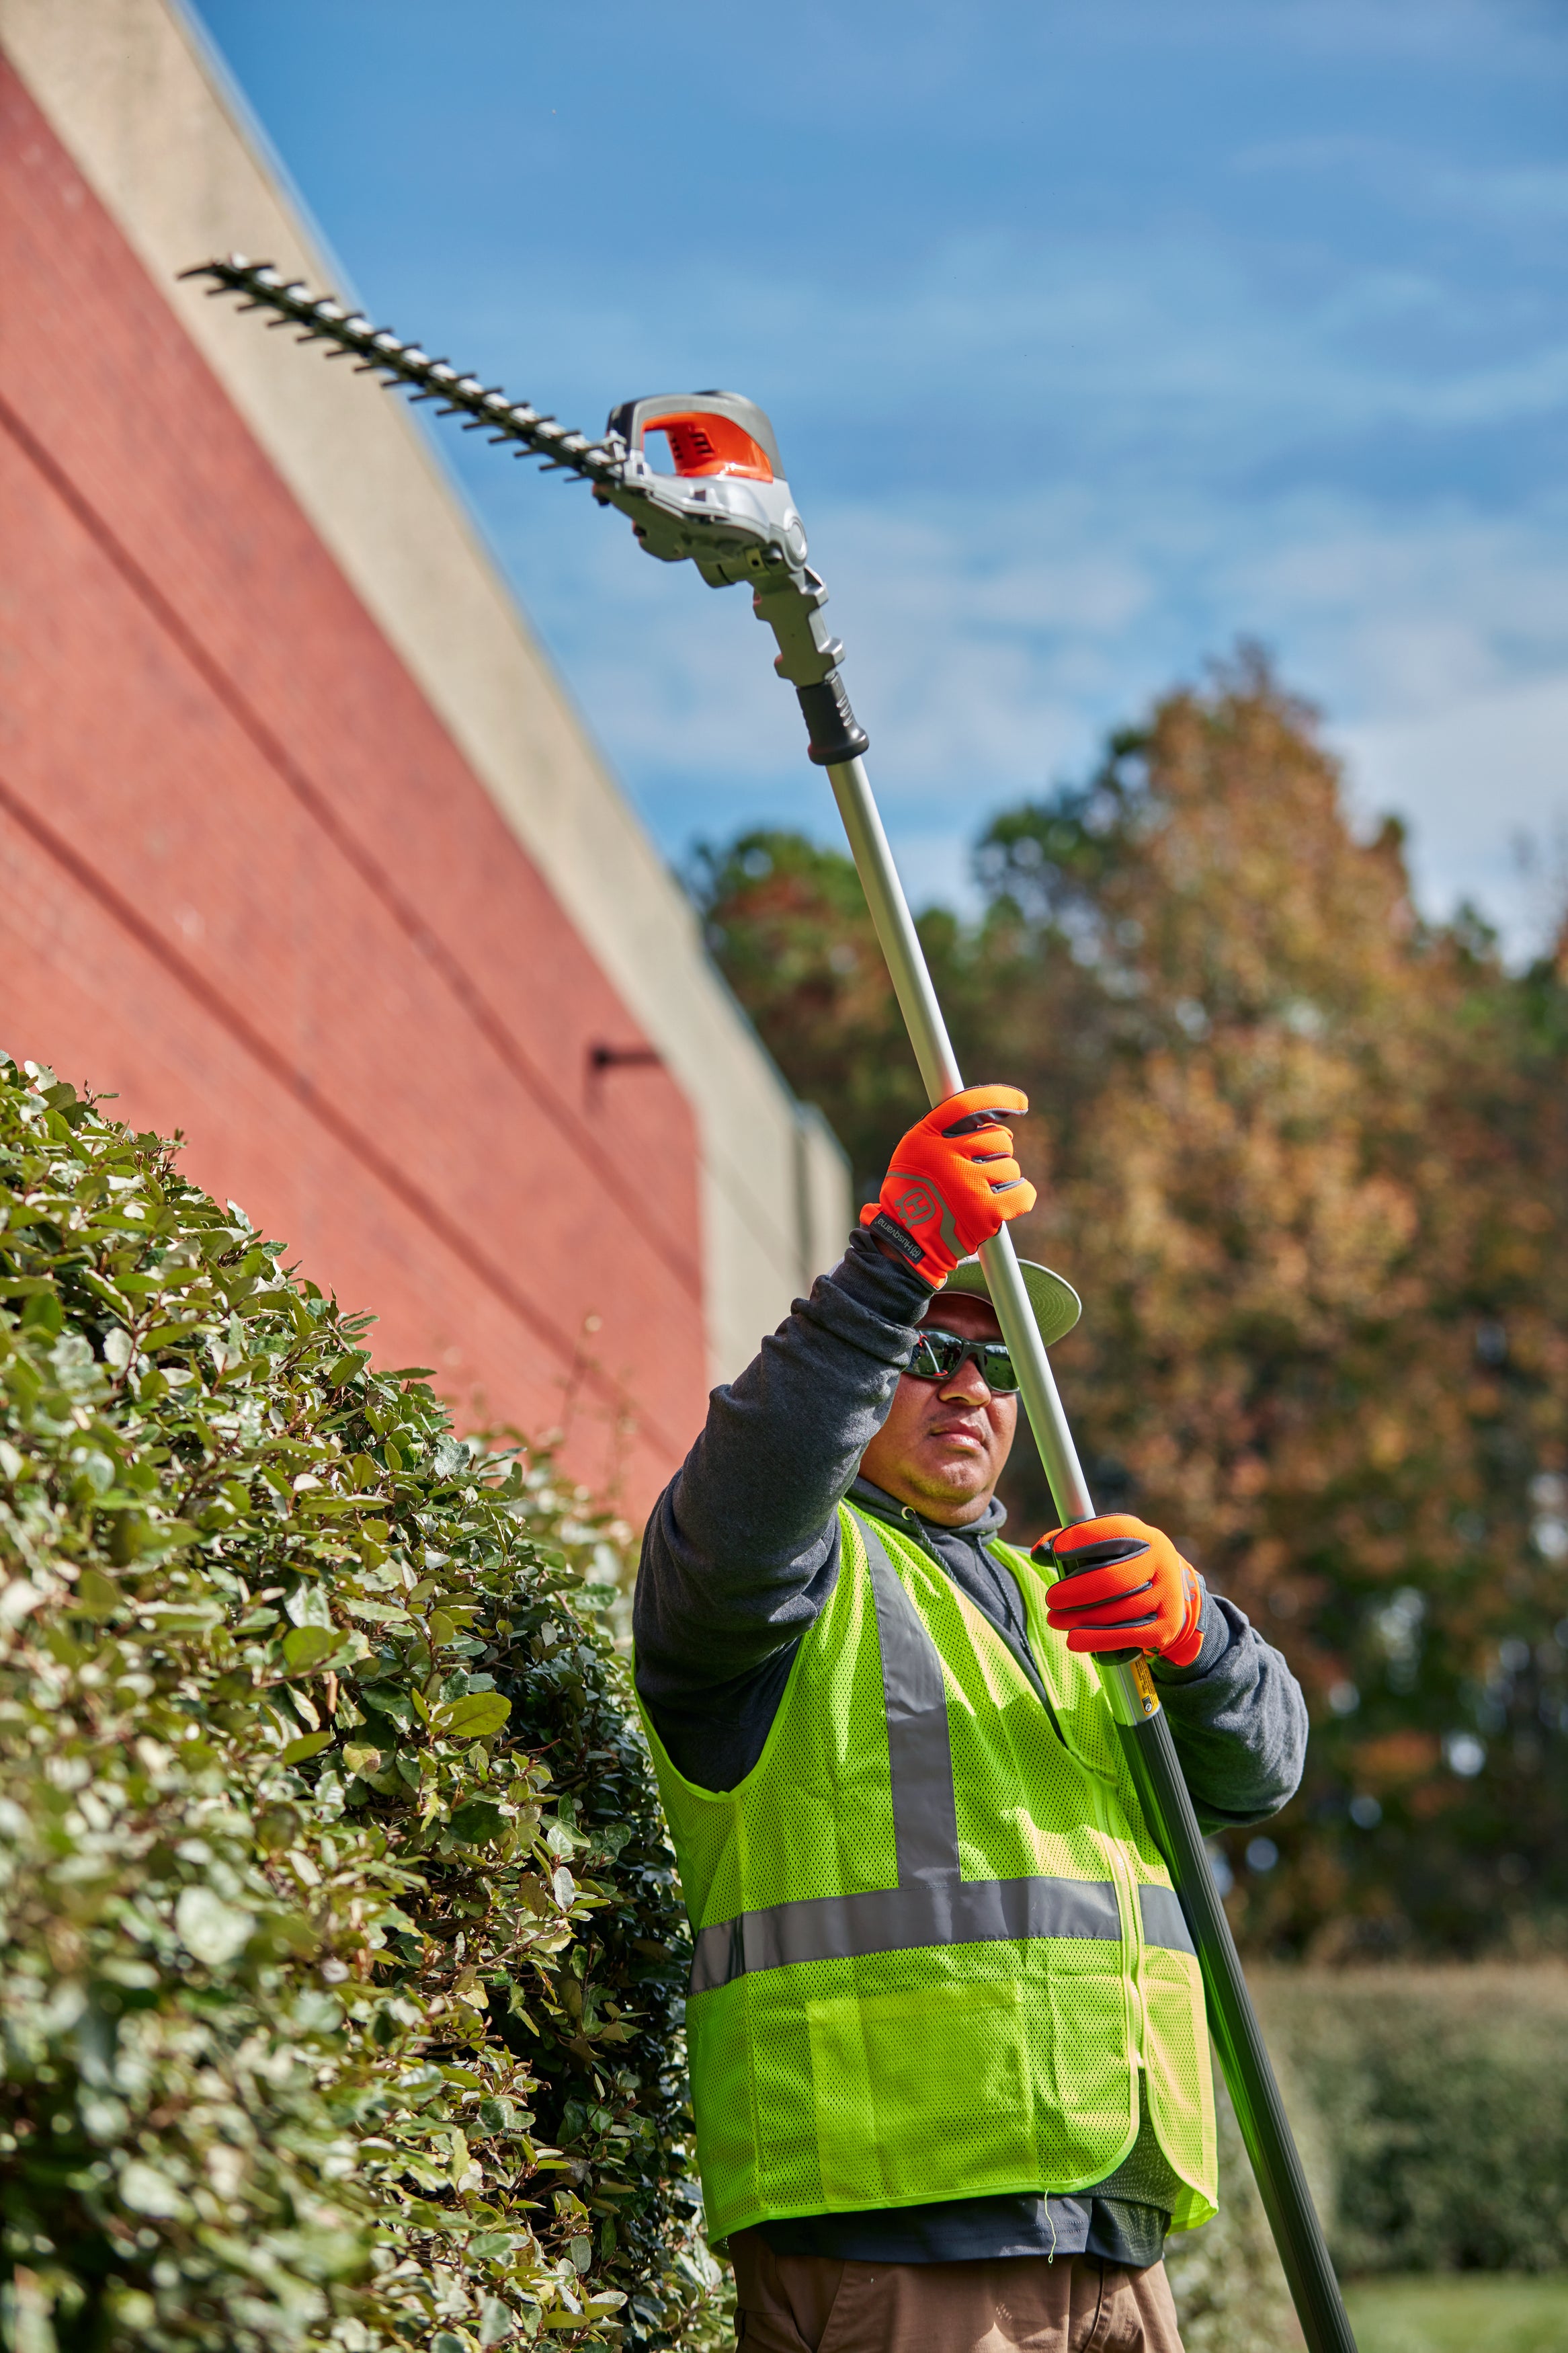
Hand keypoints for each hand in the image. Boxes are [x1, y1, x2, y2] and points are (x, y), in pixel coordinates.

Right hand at [860, 1084, 1036, 1287]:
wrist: (907, 1243)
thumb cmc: (914, 1193)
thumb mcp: (915, 1152)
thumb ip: (945, 1131)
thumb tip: (992, 1115)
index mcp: (925, 1138)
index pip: (968, 1105)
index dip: (999, 1099)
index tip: (1021, 1102)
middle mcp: (946, 1158)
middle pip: (997, 1137)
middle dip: (996, 1152)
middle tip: (980, 1170)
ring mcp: (967, 1185)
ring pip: (1010, 1166)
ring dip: (1002, 1178)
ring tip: (980, 1193)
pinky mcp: (986, 1213)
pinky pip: (1023, 1192)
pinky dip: (1020, 1196)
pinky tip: (1005, 1202)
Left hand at [1035, 1514, 1205, 1666]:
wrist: (1174, 1600)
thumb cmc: (1128, 1569)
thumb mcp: (1112, 1547)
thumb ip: (1076, 1544)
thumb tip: (1038, 1552)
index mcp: (1145, 1537)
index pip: (1111, 1532)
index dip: (1081, 1539)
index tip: (1056, 1551)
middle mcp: (1161, 1564)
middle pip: (1112, 1579)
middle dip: (1076, 1591)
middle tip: (1052, 1599)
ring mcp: (1167, 1596)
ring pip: (1118, 1611)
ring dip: (1081, 1618)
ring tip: (1055, 1620)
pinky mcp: (1165, 1628)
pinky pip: (1128, 1636)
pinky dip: (1098, 1640)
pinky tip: (1074, 1640)